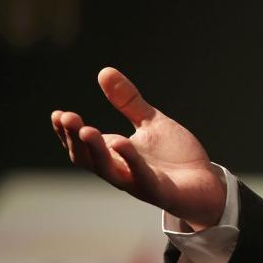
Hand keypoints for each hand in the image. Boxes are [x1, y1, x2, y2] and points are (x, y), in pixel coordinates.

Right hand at [51, 67, 226, 229]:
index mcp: (115, 154)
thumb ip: (128, 101)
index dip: (66, 132)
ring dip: (96, 150)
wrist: (205, 183)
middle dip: (74, 138)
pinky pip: (142, 178)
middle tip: (66, 117)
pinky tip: (122, 144)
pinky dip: (131, 162)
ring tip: (87, 129)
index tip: (57, 114)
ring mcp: (137, 182)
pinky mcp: (158, 191)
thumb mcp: (150, 122)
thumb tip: (104, 71)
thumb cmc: (174, 156)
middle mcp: (120, 170)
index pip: (81, 145)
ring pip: (109, 170)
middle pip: (88, 158)